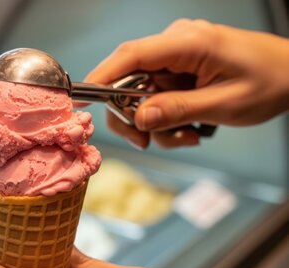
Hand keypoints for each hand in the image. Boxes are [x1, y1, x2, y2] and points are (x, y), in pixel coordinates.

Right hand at [84, 19, 288, 148]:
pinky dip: (166, 119)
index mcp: (188, 42)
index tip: (81, 98)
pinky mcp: (179, 70)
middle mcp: (176, 45)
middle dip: (133, 115)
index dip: (102, 77)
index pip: (131, 56)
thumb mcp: (224, 104)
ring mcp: (176, 57)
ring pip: (141, 94)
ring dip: (155, 123)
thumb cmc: (271, 82)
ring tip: (185, 136)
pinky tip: (189, 128)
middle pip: (128, 80)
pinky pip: (157, 97)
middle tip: (146, 141)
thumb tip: (139, 118)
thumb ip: (178, 110)